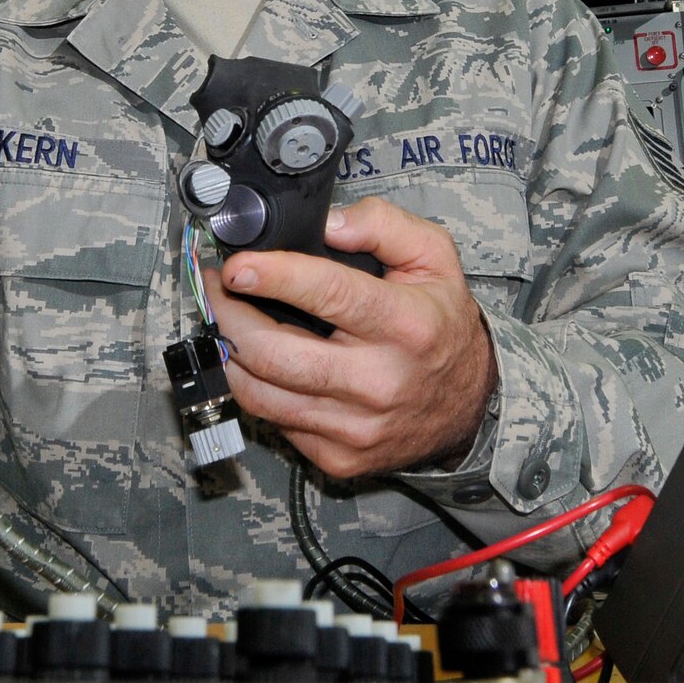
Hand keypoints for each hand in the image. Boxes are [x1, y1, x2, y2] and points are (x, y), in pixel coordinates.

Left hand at [208, 196, 496, 477]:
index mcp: (406, 325)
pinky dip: (255, 388)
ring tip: (224, 320)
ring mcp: (357, 427)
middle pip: (275, 352)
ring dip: (228, 353)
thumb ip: (384, 226)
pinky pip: (274, 421)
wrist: (469, 406)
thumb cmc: (440, 324)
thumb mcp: (434, 258)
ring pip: (261, 394)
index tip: (235, 265)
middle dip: (228, 316)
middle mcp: (380, 381)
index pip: (329, 295)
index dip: (274, 276)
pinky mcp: (339, 457)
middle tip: (214, 289)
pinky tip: (256, 362)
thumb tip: (328, 224)